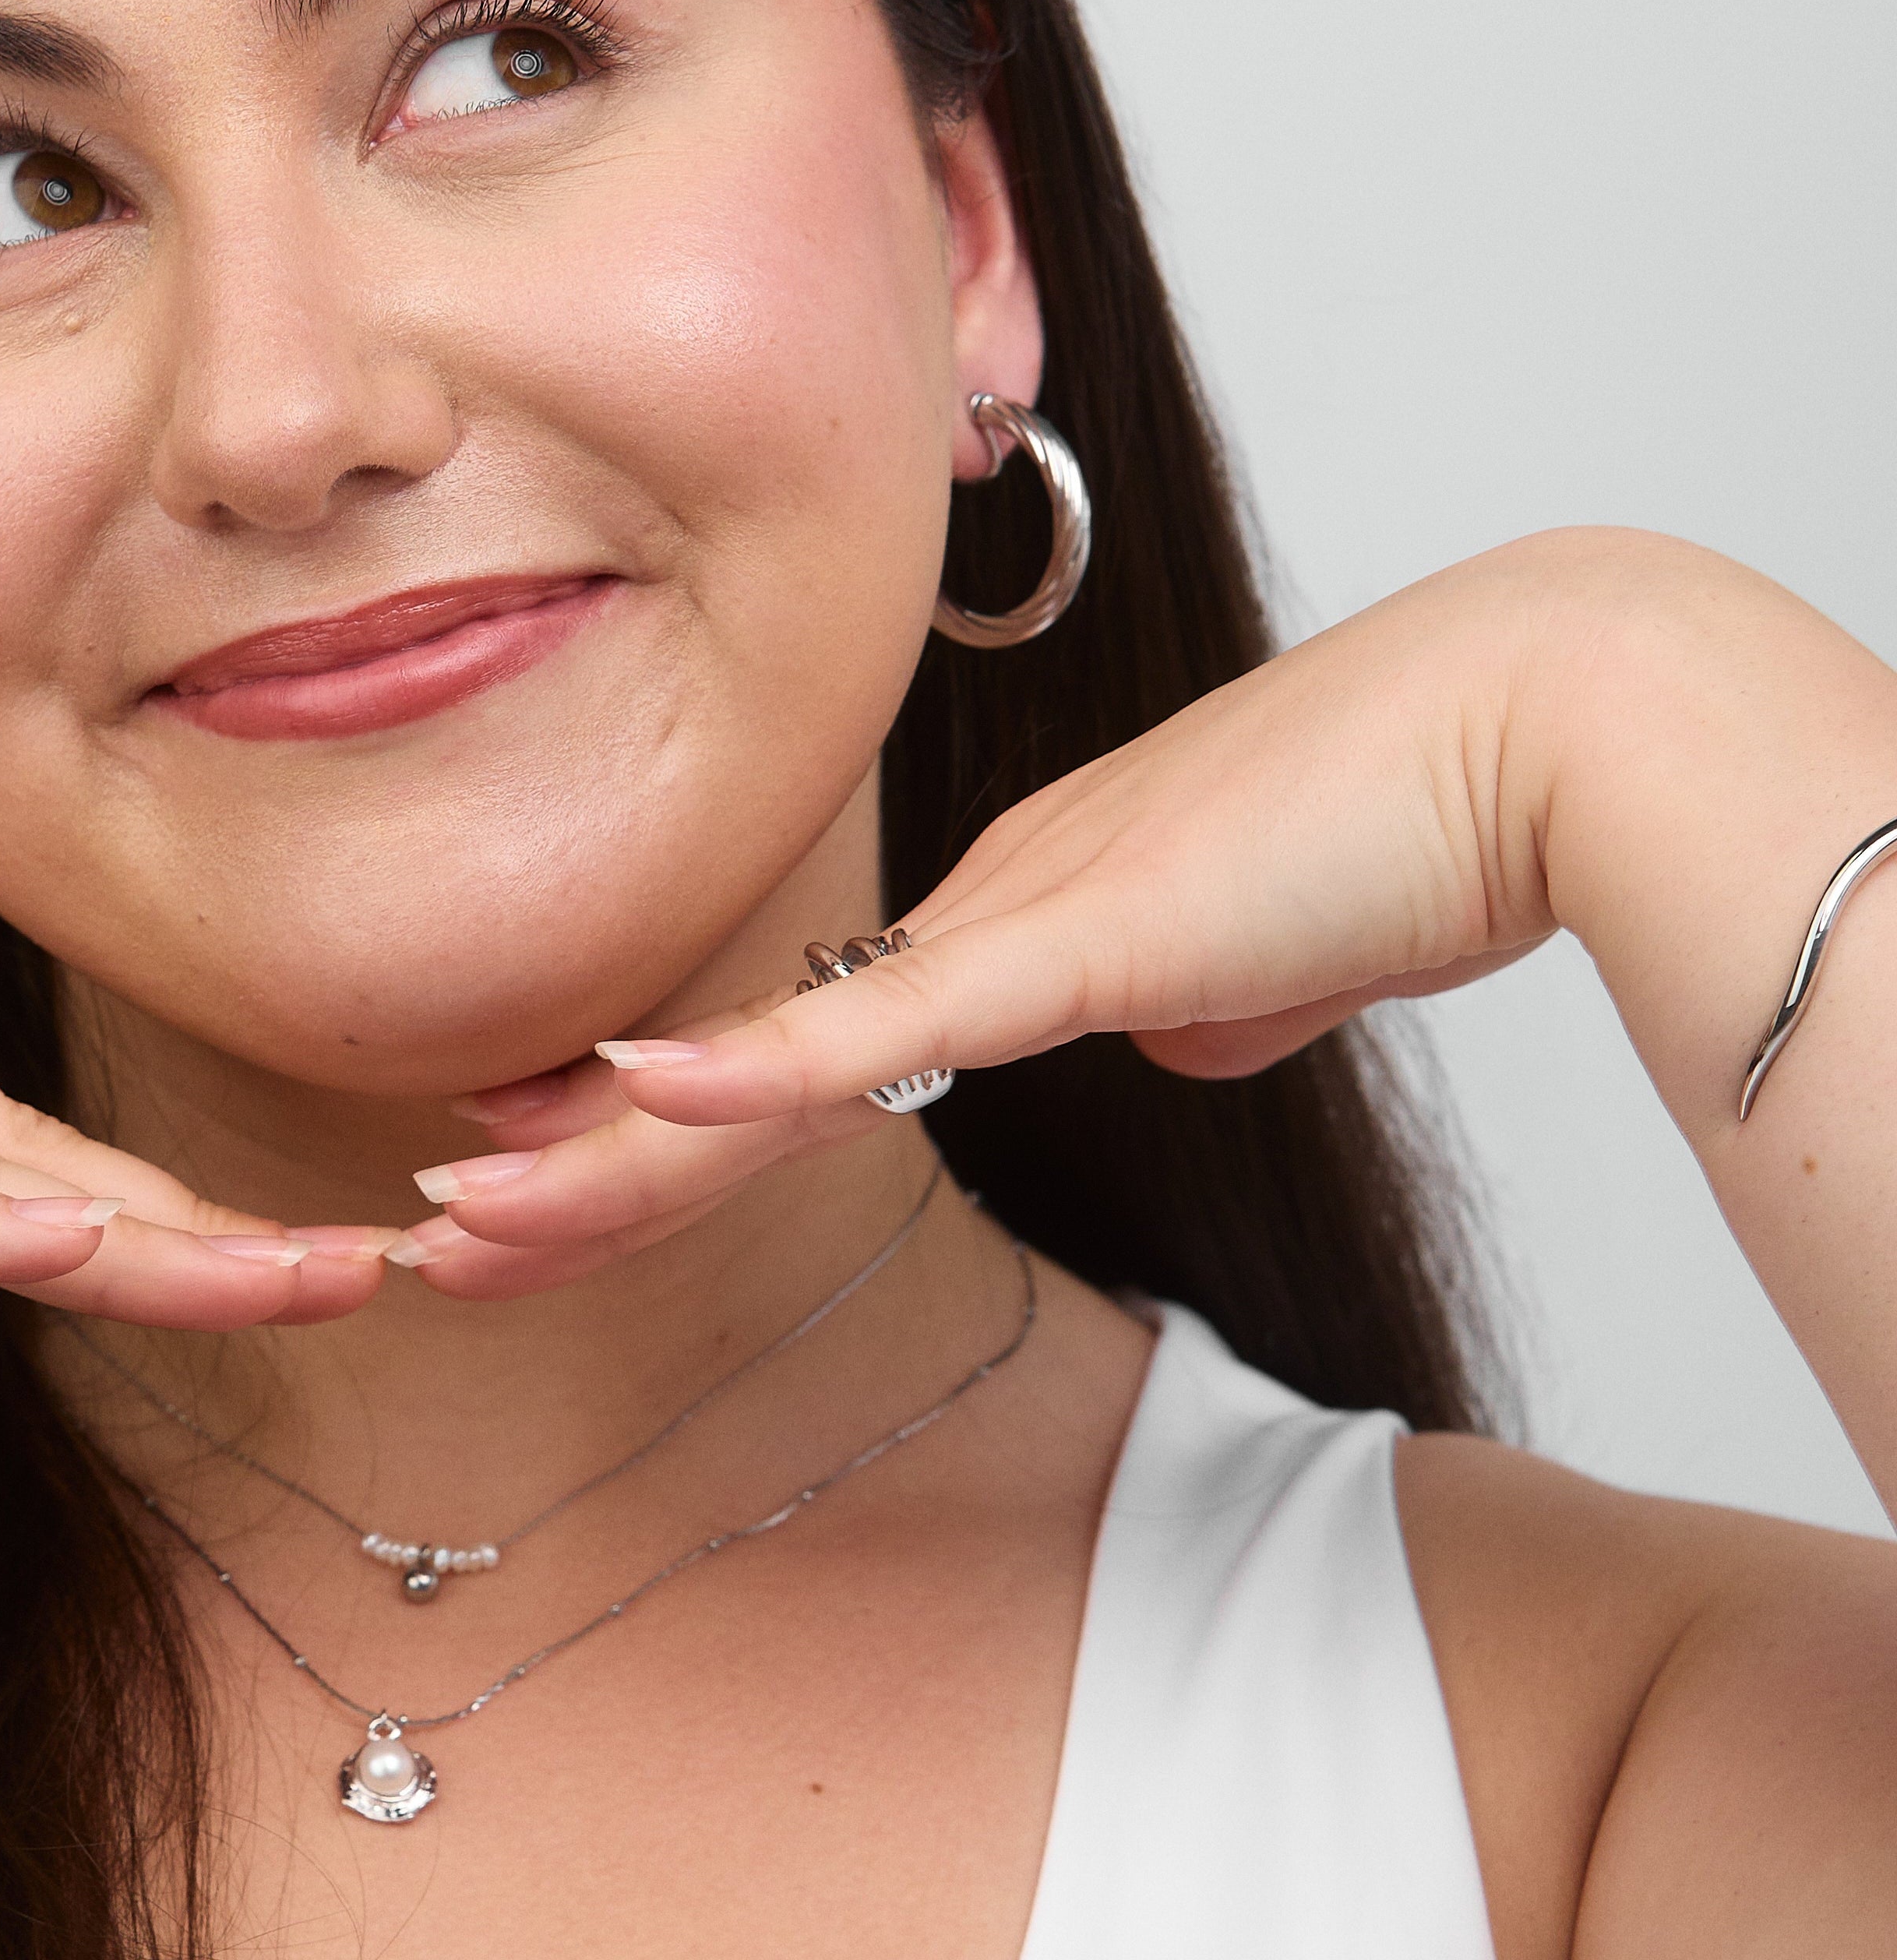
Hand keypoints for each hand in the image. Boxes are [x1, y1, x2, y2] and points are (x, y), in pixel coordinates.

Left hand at [391, 550, 1565, 1297]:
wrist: (1532, 729)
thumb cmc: (1414, 829)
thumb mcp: (1257, 956)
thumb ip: (1188, 997)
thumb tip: (1173, 1035)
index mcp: (1003, 932)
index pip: (786, 1058)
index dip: (649, 1127)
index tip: (531, 1168)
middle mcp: (968, 918)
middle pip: (730, 1074)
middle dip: (575, 1171)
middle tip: (427, 1229)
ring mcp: (1007, 923)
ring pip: (763, 1068)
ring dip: (608, 1160)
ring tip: (459, 1215)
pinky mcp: (1076, 939)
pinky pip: (885, 1026)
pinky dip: (756, 1072)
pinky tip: (637, 1096)